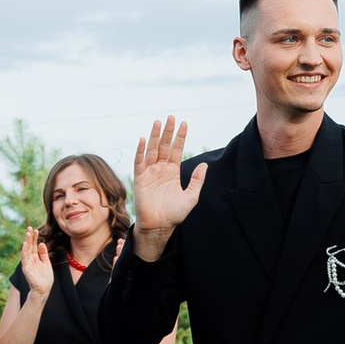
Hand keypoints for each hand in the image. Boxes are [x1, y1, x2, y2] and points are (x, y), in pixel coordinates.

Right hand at [20, 226, 54, 298]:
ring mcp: (27, 263)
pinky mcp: (26, 268)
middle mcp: (30, 259)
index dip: (34, 238)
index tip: (36, 230)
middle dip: (29, 237)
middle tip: (29, 228)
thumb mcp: (46, 263)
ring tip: (28, 233)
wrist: (44, 289)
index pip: (34, 246)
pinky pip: (24, 258)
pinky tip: (25, 244)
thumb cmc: (45, 278)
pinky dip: (24, 251)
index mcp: (35, 258)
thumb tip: (42, 243)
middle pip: (29, 246)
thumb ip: (43, 254)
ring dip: (27, 241)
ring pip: (26, 250)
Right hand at [131, 119, 207, 258]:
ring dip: (155, 136)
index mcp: (172, 172)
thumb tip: (204, 165)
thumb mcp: (192, 196)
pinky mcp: (140, 178)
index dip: (180, 137)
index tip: (184, 123)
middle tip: (171, 117)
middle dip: (168, 132)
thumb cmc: (175, 214)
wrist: (160, 226)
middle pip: (164, 146)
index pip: (176, 150)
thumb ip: (197, 180)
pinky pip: (139, 162)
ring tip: (158, 122)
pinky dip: (141, 151)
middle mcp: (161, 169)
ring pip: (152, 150)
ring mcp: (150, 172)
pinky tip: (145, 140)